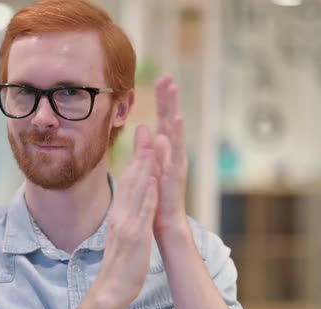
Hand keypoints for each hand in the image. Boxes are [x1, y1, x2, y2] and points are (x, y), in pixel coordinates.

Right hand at [94, 125, 158, 307]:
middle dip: (139, 155)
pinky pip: (143, 212)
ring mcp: (127, 224)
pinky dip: (148, 195)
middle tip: (145, 132)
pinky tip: (154, 181)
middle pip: (130, 180)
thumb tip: (130, 201)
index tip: (141, 141)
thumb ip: (125, 216)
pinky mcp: (135, 236)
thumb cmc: (120, 263)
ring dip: (144, 168)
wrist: (112, 288)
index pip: (126, 182)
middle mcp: (120, 215)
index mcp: (118, 214)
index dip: (134, 160)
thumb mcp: (121, 234)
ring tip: (151, 147)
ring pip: (136, 191)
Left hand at [152, 75, 188, 238]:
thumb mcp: (149, 166)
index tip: (160, 78)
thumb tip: (143, 127)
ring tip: (173, 90)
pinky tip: (176, 120)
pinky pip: (176, 150)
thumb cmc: (157, 194)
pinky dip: (177, 134)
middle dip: (169, 98)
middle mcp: (173, 151)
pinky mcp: (176, 172)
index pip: (163, 118)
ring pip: (176, 130)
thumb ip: (146, 147)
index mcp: (164, 149)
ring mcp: (176, 160)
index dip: (162, 100)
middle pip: (171, 119)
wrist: (164, 220)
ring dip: (174, 109)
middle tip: (168, 76)